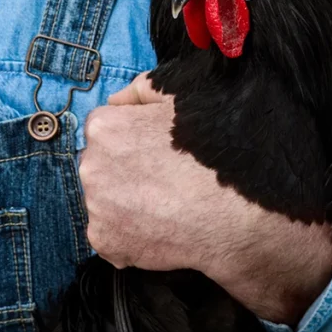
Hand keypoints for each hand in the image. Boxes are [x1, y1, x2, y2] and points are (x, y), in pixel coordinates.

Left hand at [80, 72, 331, 325]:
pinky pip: (110, 237)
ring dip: (126, 207)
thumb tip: (116, 101)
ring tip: (166, 208)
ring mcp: (96, 207)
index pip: (103, 133)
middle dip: (123, 175)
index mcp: (104, 127)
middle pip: (99, 169)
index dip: (131, 144)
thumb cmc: (217, 151)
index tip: (156, 155)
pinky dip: (130, 238)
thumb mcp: (183, 99)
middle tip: (163, 183)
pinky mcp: (105, 241)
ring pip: (104, 204)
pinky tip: (162, 230)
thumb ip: (142, 91)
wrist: (241, 212)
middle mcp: (90, 166)